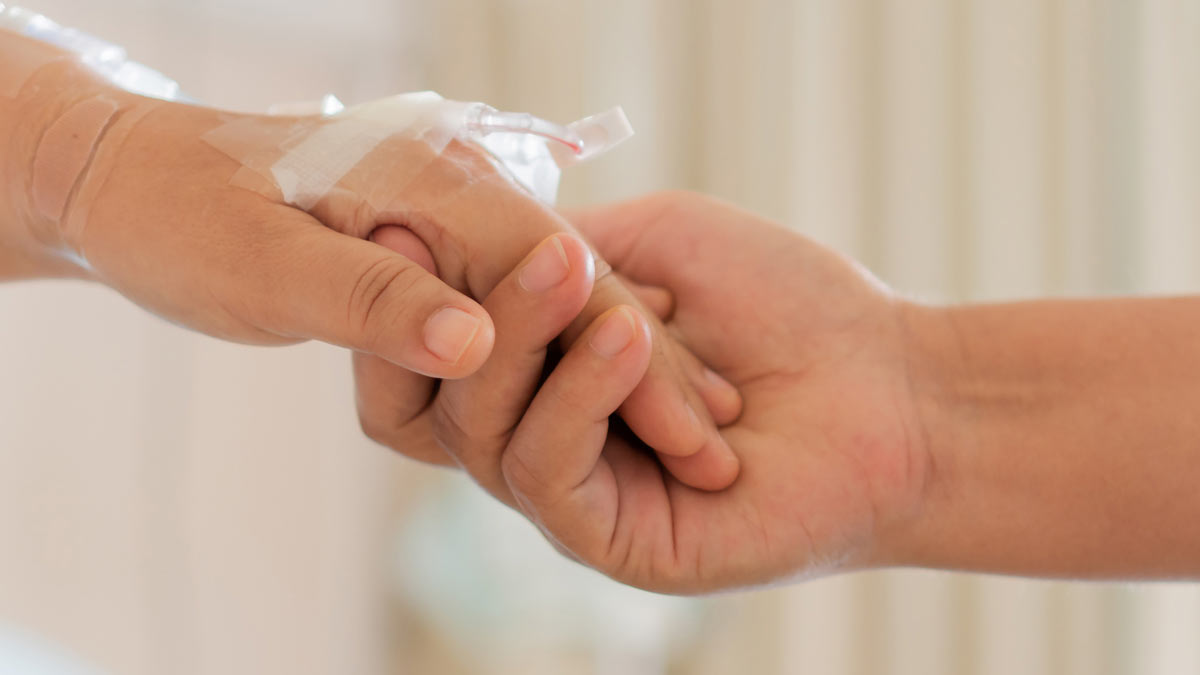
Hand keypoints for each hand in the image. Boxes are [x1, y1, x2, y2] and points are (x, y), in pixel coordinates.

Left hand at [7, 54, 739, 488]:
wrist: (132, 176)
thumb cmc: (183, 218)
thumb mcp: (269, 267)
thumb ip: (375, 300)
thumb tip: (471, 341)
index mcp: (425, 185)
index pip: (556, 269)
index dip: (626, 350)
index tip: (688, 423)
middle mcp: (451, 194)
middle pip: (577, 285)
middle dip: (645, 365)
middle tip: (711, 442)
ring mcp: (446, 219)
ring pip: (561, 297)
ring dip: (624, 363)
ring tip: (694, 422)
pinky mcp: (433, 246)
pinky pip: (521, 300)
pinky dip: (570, 348)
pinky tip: (615, 386)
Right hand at [456, 191, 933, 592]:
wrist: (887, 384)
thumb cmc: (784, 306)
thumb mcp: (659, 241)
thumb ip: (564, 241)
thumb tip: (472, 244)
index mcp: (544, 371)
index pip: (434, 345)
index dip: (417, 289)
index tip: (411, 220)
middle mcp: (542, 436)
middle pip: (449, 386)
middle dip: (483, 306)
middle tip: (531, 242)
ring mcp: (572, 495)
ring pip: (487, 431)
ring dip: (528, 341)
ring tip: (580, 279)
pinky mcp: (610, 541)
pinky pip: (549, 472)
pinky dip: (578, 397)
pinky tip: (628, 339)